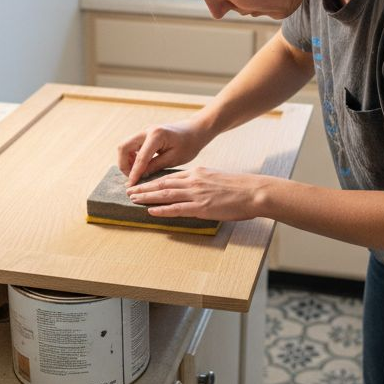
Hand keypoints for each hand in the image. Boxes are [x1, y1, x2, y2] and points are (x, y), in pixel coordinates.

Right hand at [118, 119, 209, 185]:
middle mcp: (147, 130)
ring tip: (137, 173)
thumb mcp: (174, 158)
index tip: (130, 186)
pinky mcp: (144, 134)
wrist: (195, 130)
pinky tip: (141, 166)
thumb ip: (155, 166)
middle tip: (132, 178)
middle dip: (124, 164)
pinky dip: (131, 156)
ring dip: (127, 160)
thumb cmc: (188, 144)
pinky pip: (131, 146)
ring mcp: (144, 131)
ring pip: (125, 146)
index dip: (134, 173)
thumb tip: (140, 177)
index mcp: (156, 135)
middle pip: (123, 147)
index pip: (140, 158)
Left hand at [126, 168, 269, 222]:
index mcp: (197, 173)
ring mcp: (196, 194)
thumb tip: (194, 189)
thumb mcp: (217, 178)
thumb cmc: (240, 187)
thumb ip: (203, 182)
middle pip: (163, 184)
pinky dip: (162, 209)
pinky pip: (177, 208)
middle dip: (145, 188)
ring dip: (147, 197)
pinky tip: (151, 211)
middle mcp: (193, 181)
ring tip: (134, 199)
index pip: (170, 177)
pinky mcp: (201, 207)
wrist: (253, 191)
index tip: (142, 183)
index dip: (154, 181)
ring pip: (166, 194)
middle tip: (130, 191)